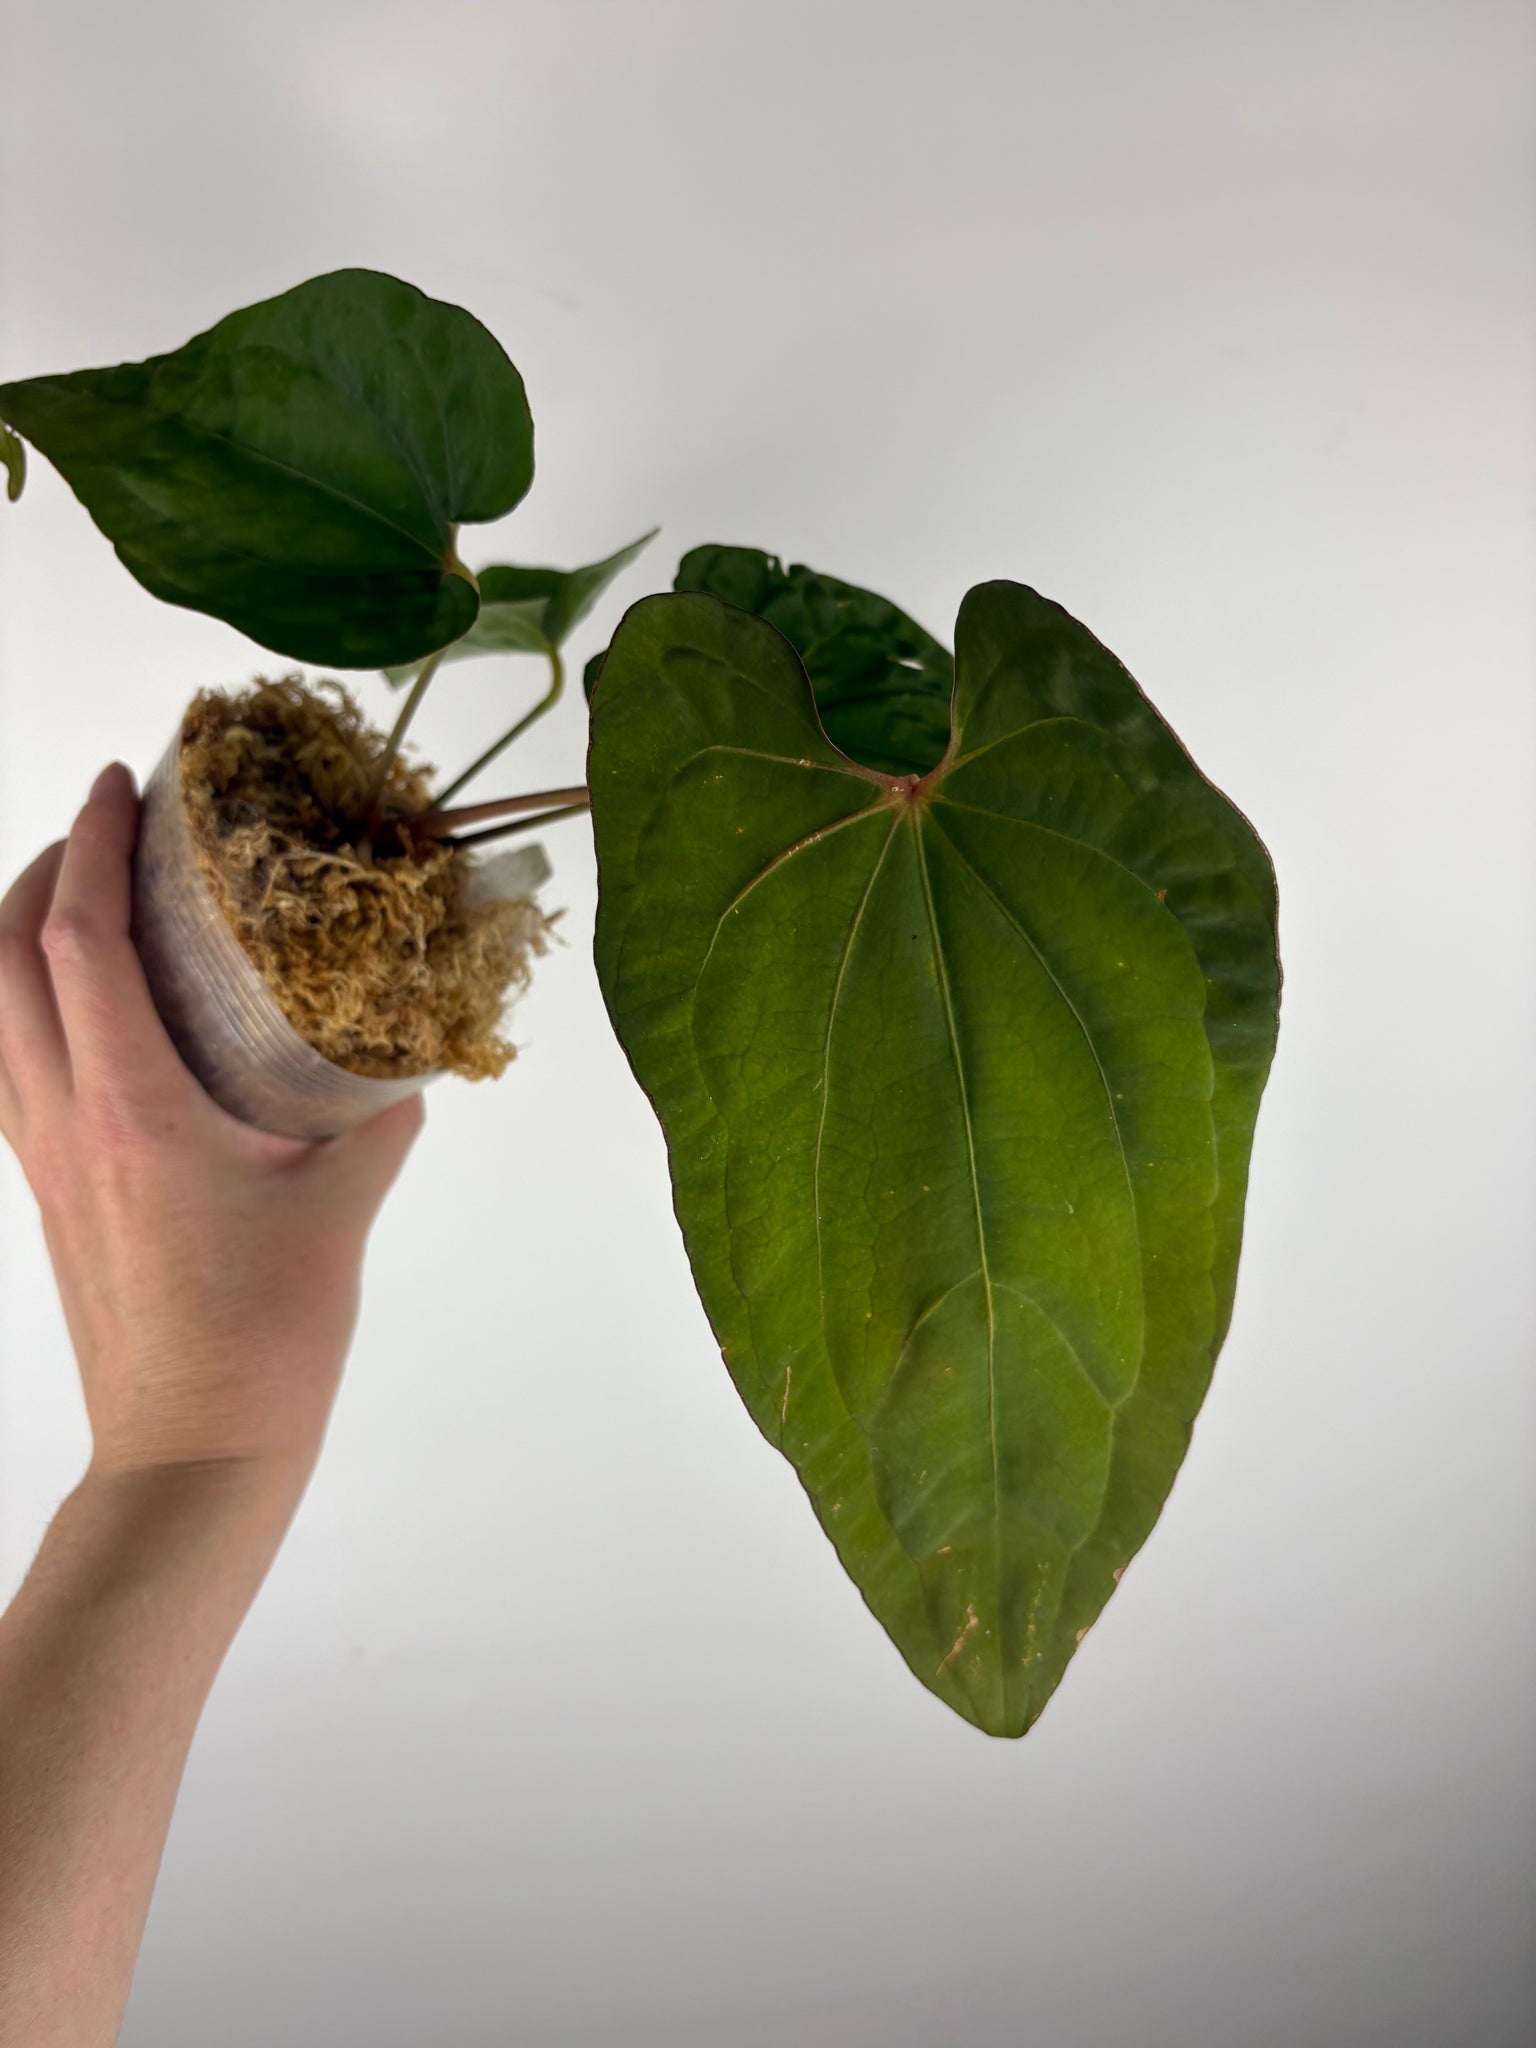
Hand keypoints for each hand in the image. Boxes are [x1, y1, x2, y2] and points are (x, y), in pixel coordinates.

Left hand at [0, 762, 423, 1488]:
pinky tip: (89, 1015)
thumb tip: (406, 1066)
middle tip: (107, 831)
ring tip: (85, 902)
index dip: (92, 848)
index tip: (122, 785)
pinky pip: (6, 1071)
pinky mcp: (44, 1194)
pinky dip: (25, 1008)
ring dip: (16, 937)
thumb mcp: (342, 1211)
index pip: (77, 943)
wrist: (191, 1454)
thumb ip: (377, 1123)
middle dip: (41, 871)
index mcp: (131, 1111)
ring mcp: (39, 1162)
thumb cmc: (264, 1342)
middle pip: (0, 959)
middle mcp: (62, 1124)